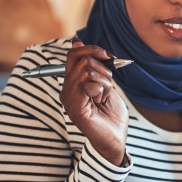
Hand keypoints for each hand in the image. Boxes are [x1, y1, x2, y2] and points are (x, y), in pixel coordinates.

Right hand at [57, 38, 128, 164]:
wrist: (115, 138)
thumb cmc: (111, 114)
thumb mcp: (104, 83)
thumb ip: (93, 66)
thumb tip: (76, 42)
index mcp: (71, 84)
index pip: (74, 55)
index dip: (92, 49)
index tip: (108, 56)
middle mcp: (66, 90)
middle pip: (82, 59)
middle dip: (102, 67)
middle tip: (108, 85)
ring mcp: (69, 99)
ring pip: (87, 70)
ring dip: (104, 81)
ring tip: (104, 96)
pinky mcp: (75, 108)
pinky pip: (88, 84)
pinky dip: (101, 90)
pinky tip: (101, 102)